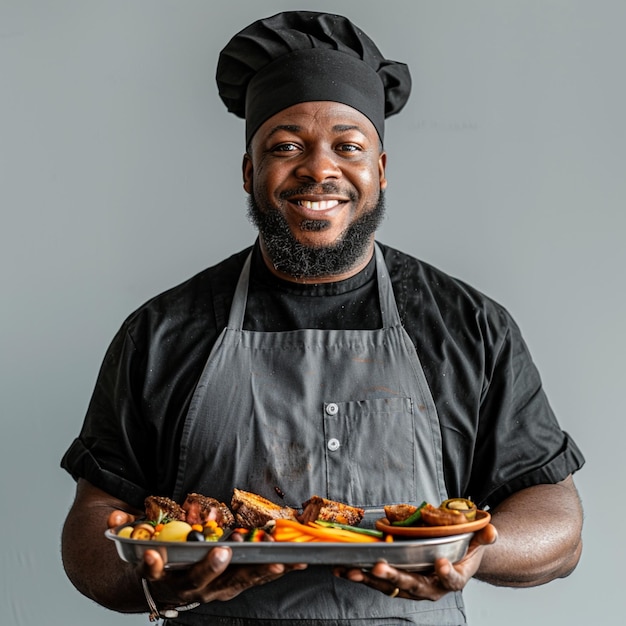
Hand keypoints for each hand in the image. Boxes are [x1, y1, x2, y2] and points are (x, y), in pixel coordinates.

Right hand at [102, 509, 308, 605]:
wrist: (155, 589)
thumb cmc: (149, 559)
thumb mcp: (131, 544)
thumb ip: (121, 529)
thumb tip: (112, 515)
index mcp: (159, 577)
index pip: (153, 573)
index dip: (152, 565)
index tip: (153, 555)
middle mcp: (186, 589)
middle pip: (197, 582)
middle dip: (209, 568)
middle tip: (221, 552)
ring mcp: (210, 590)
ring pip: (232, 584)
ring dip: (254, 573)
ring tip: (275, 560)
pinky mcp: (230, 586)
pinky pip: (252, 580)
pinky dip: (271, 571)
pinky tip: (293, 562)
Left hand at [334, 523, 496, 600]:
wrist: (455, 564)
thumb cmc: (464, 551)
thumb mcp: (477, 542)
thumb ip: (484, 537)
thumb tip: (492, 529)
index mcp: (453, 578)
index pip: (451, 579)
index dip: (446, 572)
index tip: (440, 563)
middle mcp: (431, 587)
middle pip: (413, 584)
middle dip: (395, 576)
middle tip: (380, 566)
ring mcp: (411, 587)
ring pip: (390, 586)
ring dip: (369, 577)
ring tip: (352, 569)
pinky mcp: (396, 583)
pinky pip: (377, 582)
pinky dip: (360, 575)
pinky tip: (342, 568)